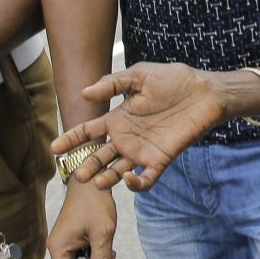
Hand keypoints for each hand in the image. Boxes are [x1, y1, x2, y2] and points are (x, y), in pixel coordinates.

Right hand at [46, 181, 116, 258]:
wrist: (90, 179)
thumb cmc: (95, 203)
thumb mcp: (103, 233)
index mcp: (59, 248)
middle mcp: (57, 248)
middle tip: (109, 258)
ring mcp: (63, 243)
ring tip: (108, 247)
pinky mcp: (71, 239)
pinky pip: (81, 255)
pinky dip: (94, 254)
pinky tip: (105, 243)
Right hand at [51, 62, 228, 192]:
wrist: (204, 90)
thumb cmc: (174, 80)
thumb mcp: (140, 76)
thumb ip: (112, 84)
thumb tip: (84, 93)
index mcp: (119, 119)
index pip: (89, 132)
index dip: (71, 140)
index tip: (55, 148)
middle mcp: (127, 137)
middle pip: (100, 156)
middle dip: (86, 165)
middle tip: (76, 174)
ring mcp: (143, 150)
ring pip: (118, 171)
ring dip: (106, 178)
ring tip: (95, 182)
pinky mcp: (161, 159)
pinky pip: (146, 178)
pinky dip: (136, 182)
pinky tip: (127, 177)